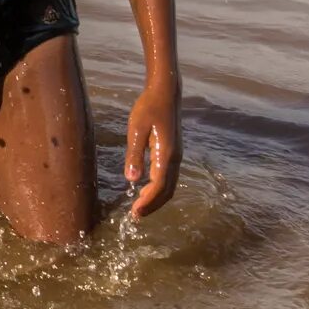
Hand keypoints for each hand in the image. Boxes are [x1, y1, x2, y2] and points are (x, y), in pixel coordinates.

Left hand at [125, 82, 181, 218]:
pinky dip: (160, 188)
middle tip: (136, 215)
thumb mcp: (136, 129)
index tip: (135, 212)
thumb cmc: (149, 108)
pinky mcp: (174, 152)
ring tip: (140, 206)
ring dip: (156, 198)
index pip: (159, 186)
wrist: (166, 93)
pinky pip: (169, 177)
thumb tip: (132, 180)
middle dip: (153, 205)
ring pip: (170, 185)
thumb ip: (134, 155)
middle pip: (167, 191)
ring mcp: (177, 156)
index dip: (148, 202)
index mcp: (166, 155)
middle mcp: (175, 159)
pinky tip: (147, 188)